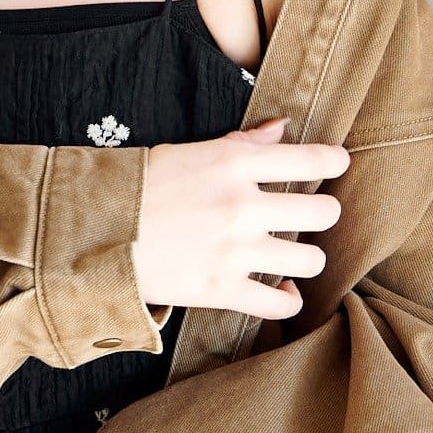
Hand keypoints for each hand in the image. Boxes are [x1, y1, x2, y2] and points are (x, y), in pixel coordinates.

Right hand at [134, 116, 349, 319]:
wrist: (96, 234)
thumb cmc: (139, 189)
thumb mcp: (189, 152)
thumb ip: (242, 144)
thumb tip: (282, 129)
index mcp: (235, 165)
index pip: (310, 159)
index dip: (333, 161)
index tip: (336, 164)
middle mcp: (242, 207)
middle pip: (323, 213)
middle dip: (322, 215)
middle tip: (308, 217)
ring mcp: (234, 252)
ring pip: (310, 261)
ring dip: (305, 260)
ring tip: (290, 258)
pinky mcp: (221, 290)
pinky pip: (280, 304)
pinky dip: (286, 301)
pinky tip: (281, 292)